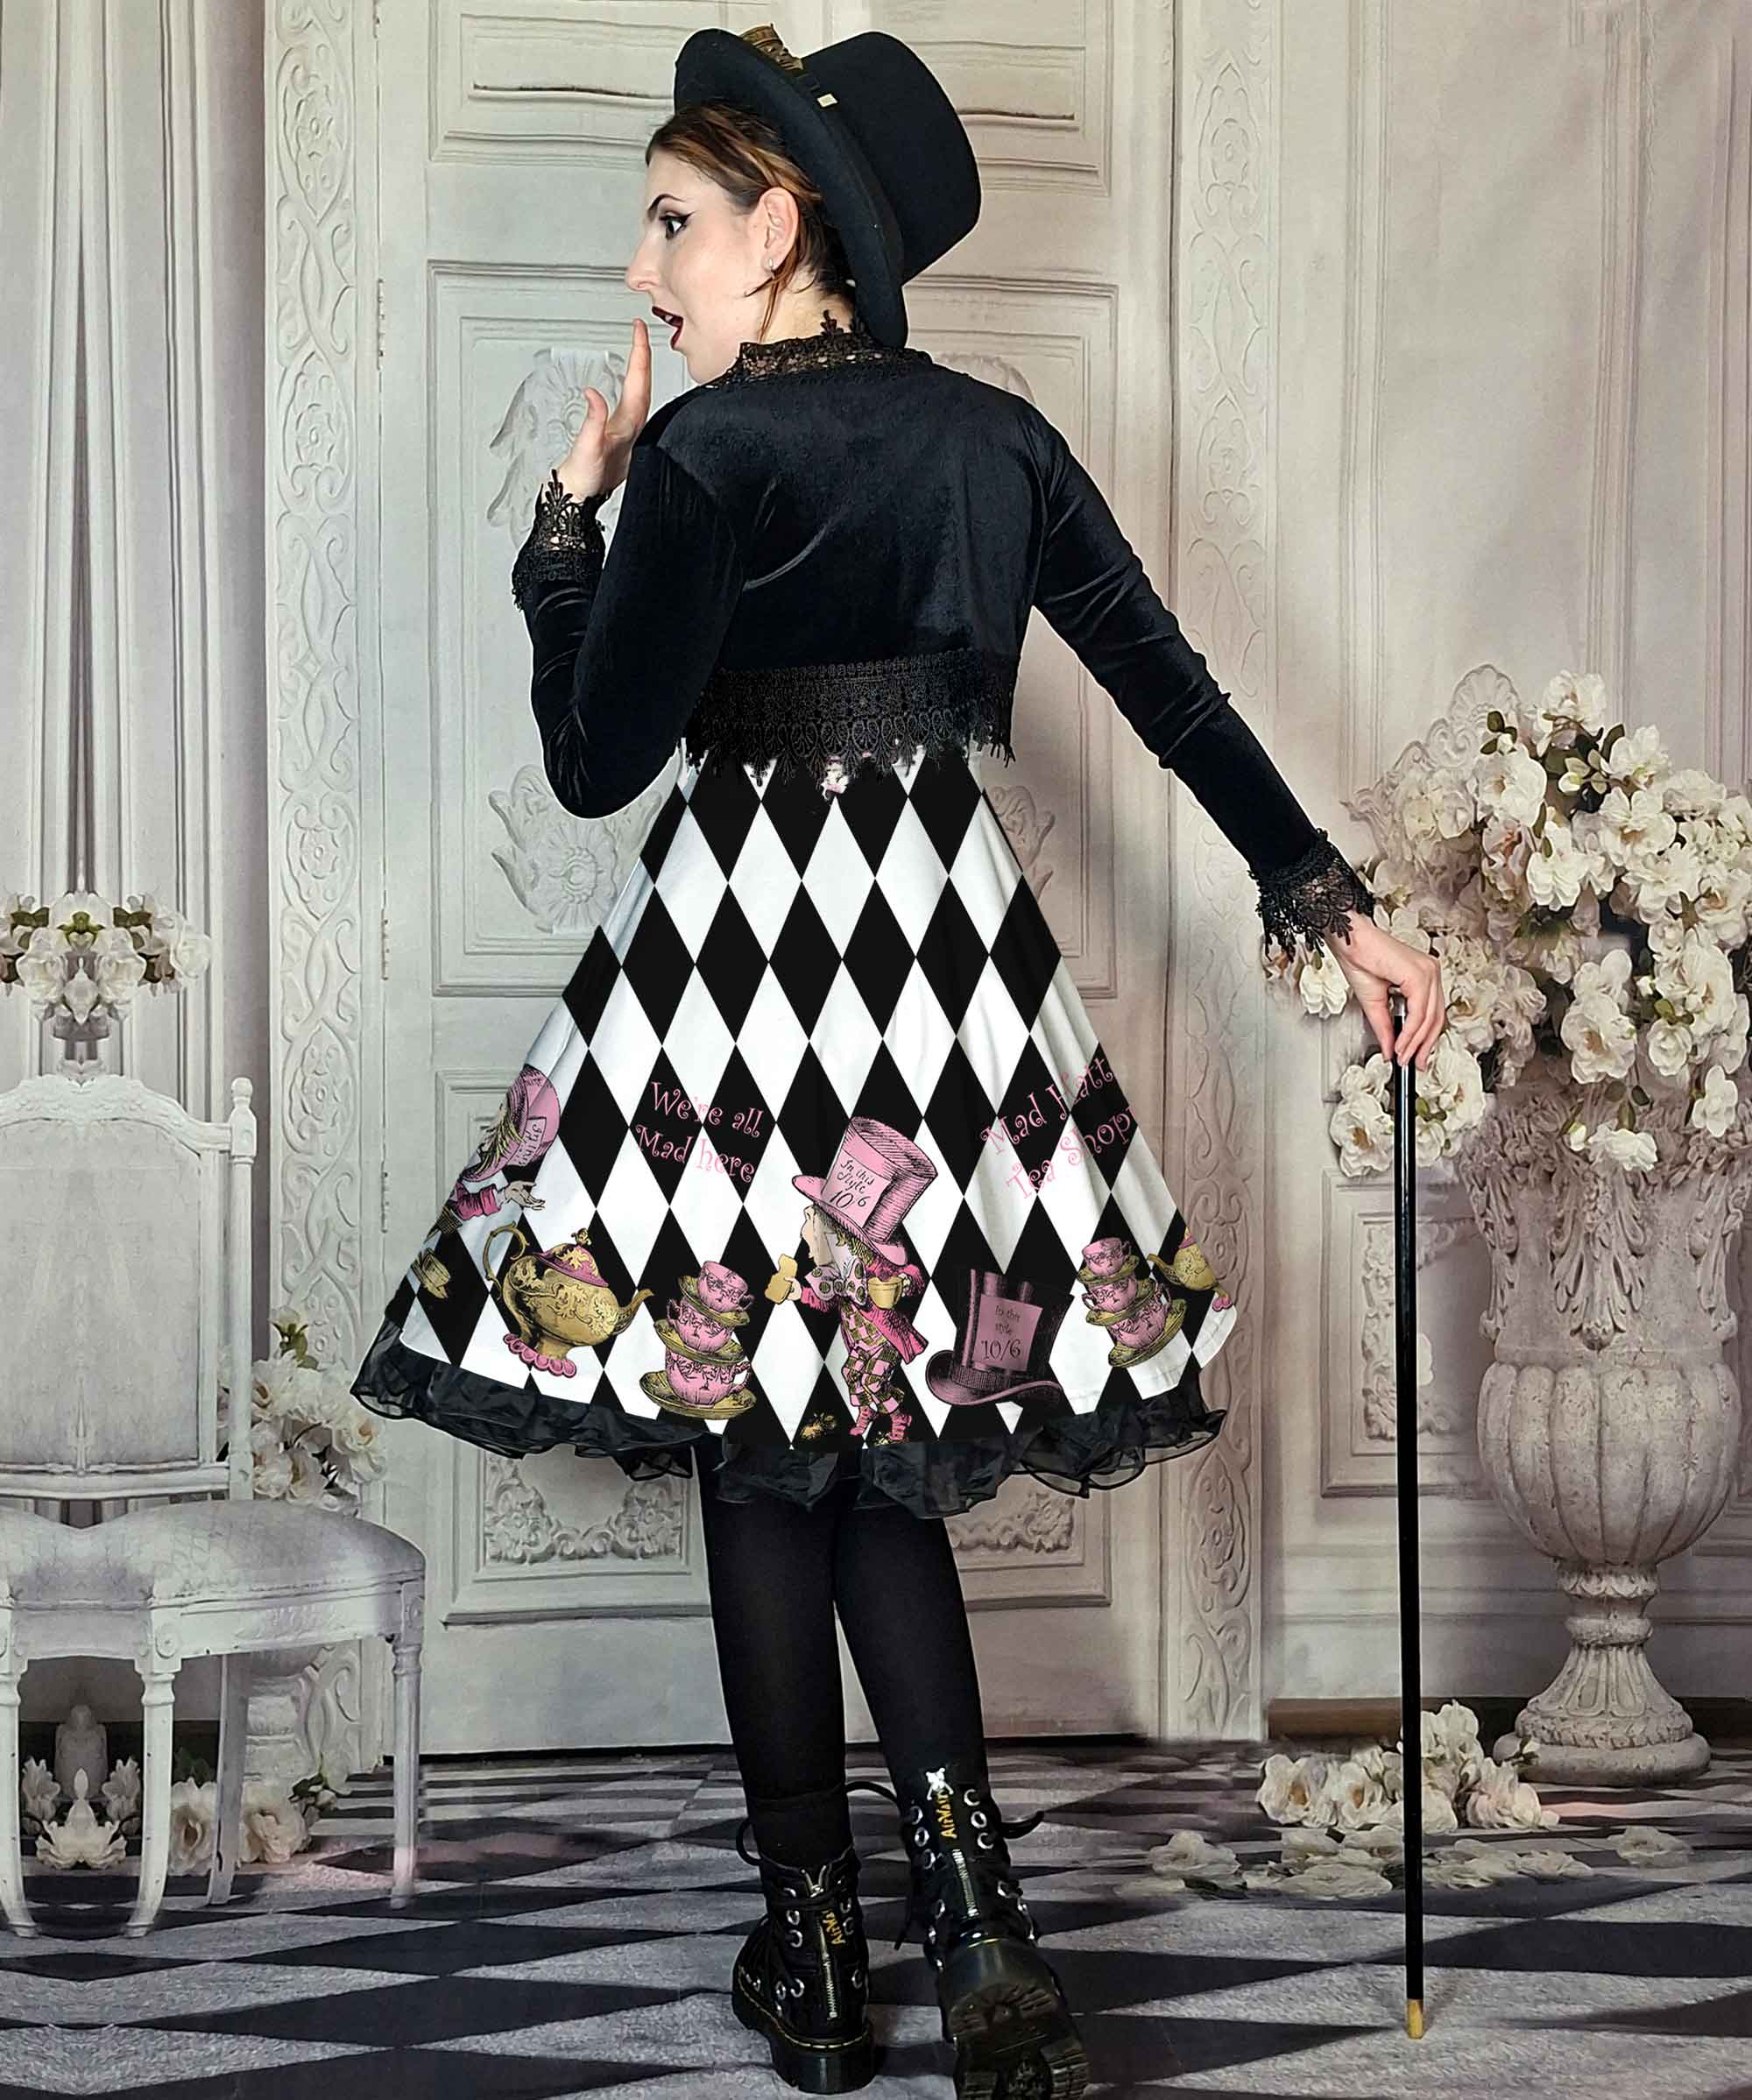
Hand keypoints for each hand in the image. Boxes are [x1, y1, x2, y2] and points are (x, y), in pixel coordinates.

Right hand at [554, 317, 652, 503]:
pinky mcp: (620, 436)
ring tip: (638, 347)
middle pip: (643, 384)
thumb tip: (593, 394)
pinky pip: (633, 404)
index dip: (639, 353)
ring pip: (641, 393)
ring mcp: (628, 431)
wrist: (578, 500)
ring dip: (641, 369)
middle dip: (643, 354)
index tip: (639, 330)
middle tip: (640, 330)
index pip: (639, 382)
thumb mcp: (587, 448)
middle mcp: (633, 427)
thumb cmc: (584, 480)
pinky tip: (631, 381)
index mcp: (629, 426)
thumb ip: (592, 421)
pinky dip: (633, 386)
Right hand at [1325, 910, 1444, 1071]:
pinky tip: (1400, 1043)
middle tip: (1412, 1063)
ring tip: (1402, 1056)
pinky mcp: (1419, 974)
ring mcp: (1428, 972)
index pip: (1433, 1014)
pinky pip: (1419, 1011)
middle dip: (1423, 1045)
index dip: (1425, 1039)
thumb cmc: (1360, 959)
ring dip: (1415, 1042)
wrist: (1349, 939)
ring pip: (1429, 1017)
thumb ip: (1385, 1027)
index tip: (1415, 1057)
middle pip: (1435, 1018)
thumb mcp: (1374, 1001)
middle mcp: (1430, 972)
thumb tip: (1390, 1049)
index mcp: (1424, 976)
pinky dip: (1410, 1032)